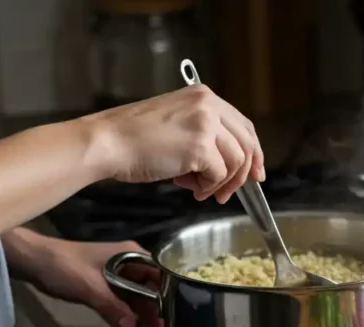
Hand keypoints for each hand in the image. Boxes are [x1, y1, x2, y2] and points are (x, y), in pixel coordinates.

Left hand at [3, 228, 162, 326]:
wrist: (32, 261)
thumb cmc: (64, 266)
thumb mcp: (90, 288)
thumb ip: (114, 308)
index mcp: (133, 256)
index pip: (162, 275)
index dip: (172, 295)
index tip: (177, 316)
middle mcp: (130, 265)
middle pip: (152, 290)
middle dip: (158, 312)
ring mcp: (118, 276)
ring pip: (138, 298)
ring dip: (143, 317)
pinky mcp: (107, 287)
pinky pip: (123, 303)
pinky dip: (128, 316)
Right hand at [82, 85, 264, 203]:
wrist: (107, 142)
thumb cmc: (135, 139)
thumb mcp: (178, 125)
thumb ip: (207, 137)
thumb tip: (233, 167)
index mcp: (204, 97)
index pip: (244, 126)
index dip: (254, 152)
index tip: (256, 173)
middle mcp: (208, 105)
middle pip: (247, 144)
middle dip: (244, 174)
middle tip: (229, 192)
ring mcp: (206, 124)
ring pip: (237, 162)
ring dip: (222, 183)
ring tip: (202, 191)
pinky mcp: (200, 146)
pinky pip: (219, 174)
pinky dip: (208, 187)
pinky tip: (191, 188)